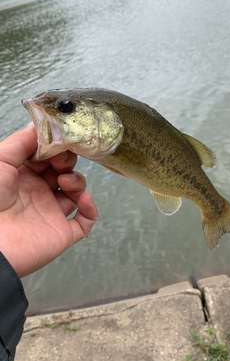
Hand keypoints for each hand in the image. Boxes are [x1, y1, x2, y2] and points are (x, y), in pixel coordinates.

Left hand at [0, 125, 97, 277]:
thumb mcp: (0, 160)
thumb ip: (21, 141)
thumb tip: (40, 126)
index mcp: (22, 177)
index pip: (48, 157)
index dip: (56, 149)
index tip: (61, 142)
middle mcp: (37, 194)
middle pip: (64, 171)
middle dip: (68, 163)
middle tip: (62, 162)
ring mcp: (50, 213)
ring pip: (76, 193)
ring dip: (78, 183)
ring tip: (66, 183)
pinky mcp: (61, 233)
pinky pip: (84, 222)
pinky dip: (90, 209)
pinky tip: (84, 200)